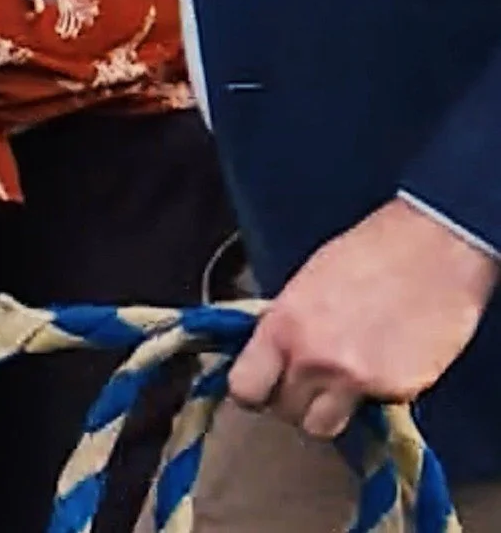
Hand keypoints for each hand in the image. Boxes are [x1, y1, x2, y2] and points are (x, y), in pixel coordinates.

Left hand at [229, 198, 498, 438]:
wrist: (433, 250)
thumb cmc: (372, 251)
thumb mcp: (310, 279)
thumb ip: (288, 323)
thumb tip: (275, 350)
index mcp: (285, 325)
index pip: (244, 388)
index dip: (252, 389)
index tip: (262, 384)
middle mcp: (315, 360)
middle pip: (284, 411)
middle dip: (293, 397)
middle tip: (309, 376)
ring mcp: (356, 381)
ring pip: (322, 427)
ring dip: (326, 410)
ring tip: (341, 383)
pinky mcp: (395, 393)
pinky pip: (370, 412)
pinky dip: (370, 399)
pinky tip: (381, 366)